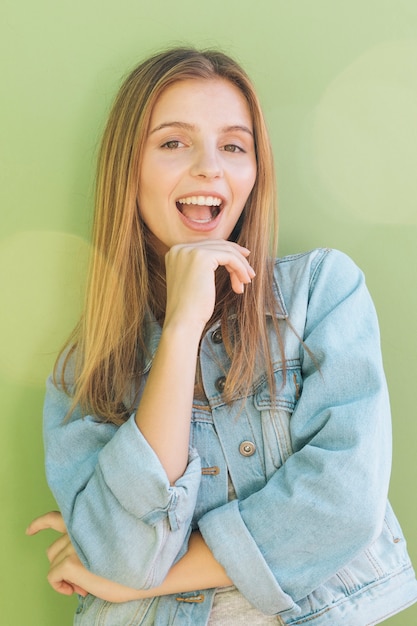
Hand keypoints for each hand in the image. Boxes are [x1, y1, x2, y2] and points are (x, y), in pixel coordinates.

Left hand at [27, 511, 146, 601]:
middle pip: (53, 547)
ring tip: (84, 584)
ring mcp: (75, 544)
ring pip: (53, 562)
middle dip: (63, 564)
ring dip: (65, 576)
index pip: (57, 517)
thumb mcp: (113, 541)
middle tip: (81, 577)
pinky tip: (75, 590)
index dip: (40, 523)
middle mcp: (80, 528)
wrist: (145, 569)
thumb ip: (92, 538)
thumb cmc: (134, 557)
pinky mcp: (72, 563)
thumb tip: (77, 557)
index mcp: (89, 521)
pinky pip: (53, 576)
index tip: (30, 530)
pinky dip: (60, 586)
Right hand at [164, 240, 254, 329]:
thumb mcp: (193, 281)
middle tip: (248, 271)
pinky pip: (229, 257)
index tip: (241, 262)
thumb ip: (202, 267)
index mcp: (175, 253)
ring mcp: (190, 251)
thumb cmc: (190, 308)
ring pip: (225, 251)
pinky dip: (239, 268)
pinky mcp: (202, 257)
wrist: (183, 322)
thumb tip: (225, 256)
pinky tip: (243, 281)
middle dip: (236, 258)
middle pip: (217, 246)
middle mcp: (180, 249)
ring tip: (246, 281)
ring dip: (240, 266)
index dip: (226, 252)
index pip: (206, 246)